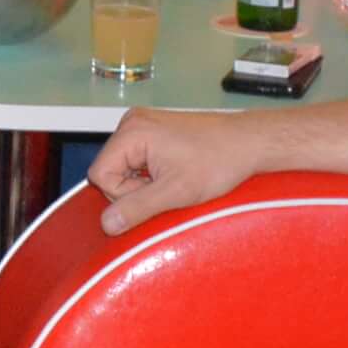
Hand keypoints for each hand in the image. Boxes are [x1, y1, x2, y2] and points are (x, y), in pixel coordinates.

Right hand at [91, 107, 272, 235]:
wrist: (248, 142)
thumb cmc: (219, 161)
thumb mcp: (176, 192)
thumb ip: (137, 208)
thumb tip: (106, 224)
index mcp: (132, 131)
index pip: (100, 174)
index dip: (123, 195)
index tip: (156, 194)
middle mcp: (132, 122)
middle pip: (110, 170)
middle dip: (134, 188)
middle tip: (168, 189)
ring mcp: (143, 124)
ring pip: (123, 167)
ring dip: (144, 182)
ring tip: (175, 180)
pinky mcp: (153, 130)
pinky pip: (136, 159)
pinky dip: (151, 173)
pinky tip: (175, 174)